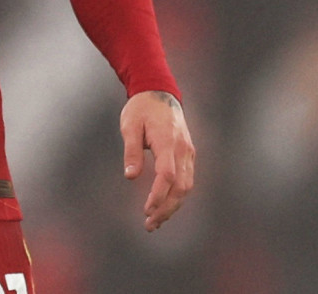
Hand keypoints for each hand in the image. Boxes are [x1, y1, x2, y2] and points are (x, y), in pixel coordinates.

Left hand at [121, 90, 194, 230]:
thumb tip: (130, 176)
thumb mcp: (130, 125)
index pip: (167, 175)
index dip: (158, 195)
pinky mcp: (188, 154)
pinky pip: (187, 180)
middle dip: (166, 208)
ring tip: (155, 221)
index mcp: (167, 141)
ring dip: (173, 206)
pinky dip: (177, 196)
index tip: (146, 210)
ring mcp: (188, 152)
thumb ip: (131, 150)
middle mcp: (183, 149)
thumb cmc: (141, 109)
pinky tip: (165, 206)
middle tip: (150, 224)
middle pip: (180, 187)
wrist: (159, 92)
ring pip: (186, 186)